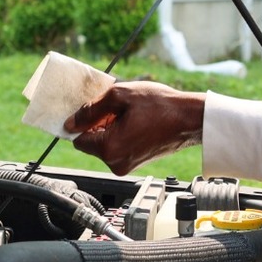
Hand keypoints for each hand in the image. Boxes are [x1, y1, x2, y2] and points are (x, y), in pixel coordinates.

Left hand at [63, 81, 206, 174]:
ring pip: (105, 145)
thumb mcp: (121, 95)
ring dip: (111, 129)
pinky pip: (118, 148)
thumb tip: (71, 122)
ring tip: (131, 115)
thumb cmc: (162, 105)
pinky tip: (137, 122)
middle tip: (118, 109)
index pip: (78, 139)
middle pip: (91, 143)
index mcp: (110, 148)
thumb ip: (91, 109)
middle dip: (99, 125)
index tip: (96, 110)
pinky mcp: (136, 163)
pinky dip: (121, 135)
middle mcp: (116, 163)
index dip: (84, 121)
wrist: (190, 118)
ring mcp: (127, 165)